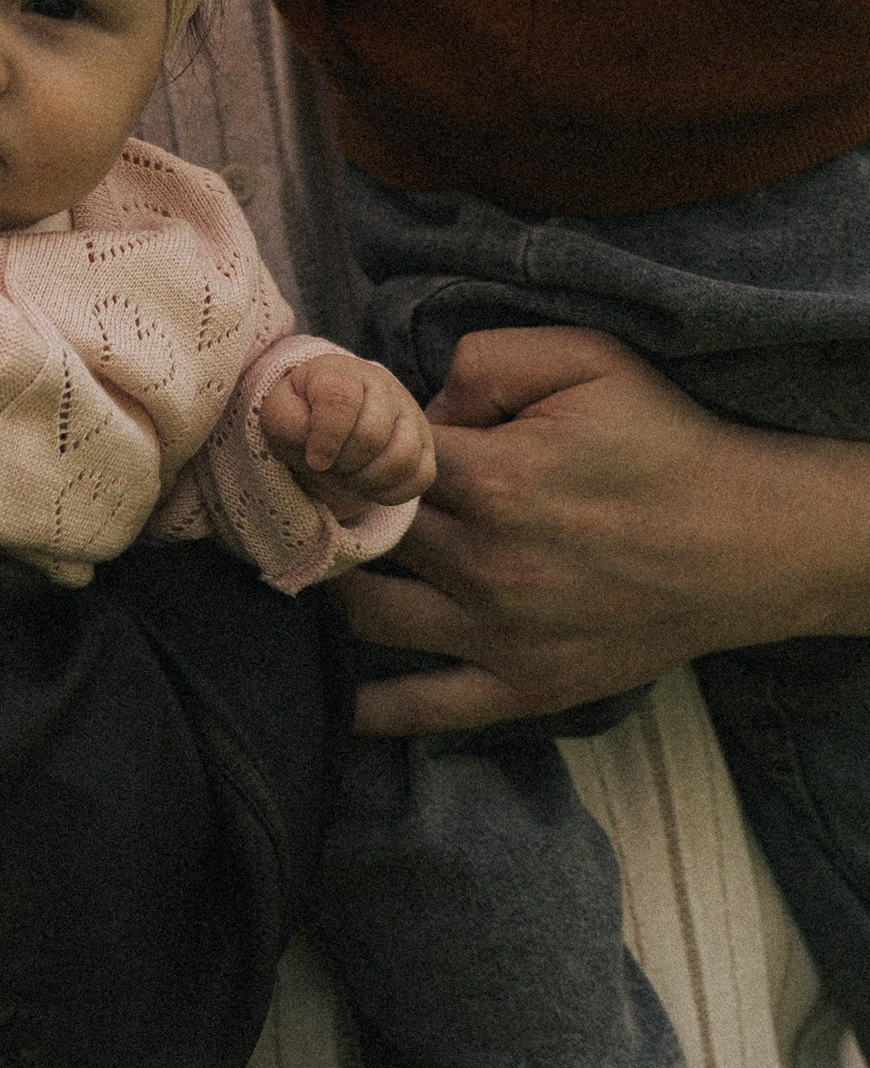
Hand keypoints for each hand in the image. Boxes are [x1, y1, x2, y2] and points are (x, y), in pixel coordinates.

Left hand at [258, 350, 433, 519]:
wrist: (329, 421)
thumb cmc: (303, 415)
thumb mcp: (280, 413)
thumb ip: (287, 424)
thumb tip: (318, 453)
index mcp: (341, 373)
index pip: (340, 401)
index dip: (326, 438)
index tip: (314, 460)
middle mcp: (383, 386)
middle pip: (372, 435)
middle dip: (344, 462)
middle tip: (330, 465)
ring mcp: (410, 414)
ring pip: (403, 456)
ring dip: (368, 479)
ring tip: (349, 476)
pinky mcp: (427, 445)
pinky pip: (422, 477)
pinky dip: (392, 492)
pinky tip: (370, 484)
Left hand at [344, 326, 869, 733]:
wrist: (754, 541)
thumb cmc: (668, 440)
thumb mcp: (587, 359)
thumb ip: (485, 361)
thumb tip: (415, 404)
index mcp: (495, 479)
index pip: (368, 459)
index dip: (341, 444)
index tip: (333, 439)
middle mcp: (487, 564)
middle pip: (360, 534)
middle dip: (330, 509)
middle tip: (314, 496)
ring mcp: (501, 635)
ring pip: (365, 615)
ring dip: (333, 587)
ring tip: (325, 561)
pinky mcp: (525, 687)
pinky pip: (422, 709)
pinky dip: (367, 705)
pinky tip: (333, 688)